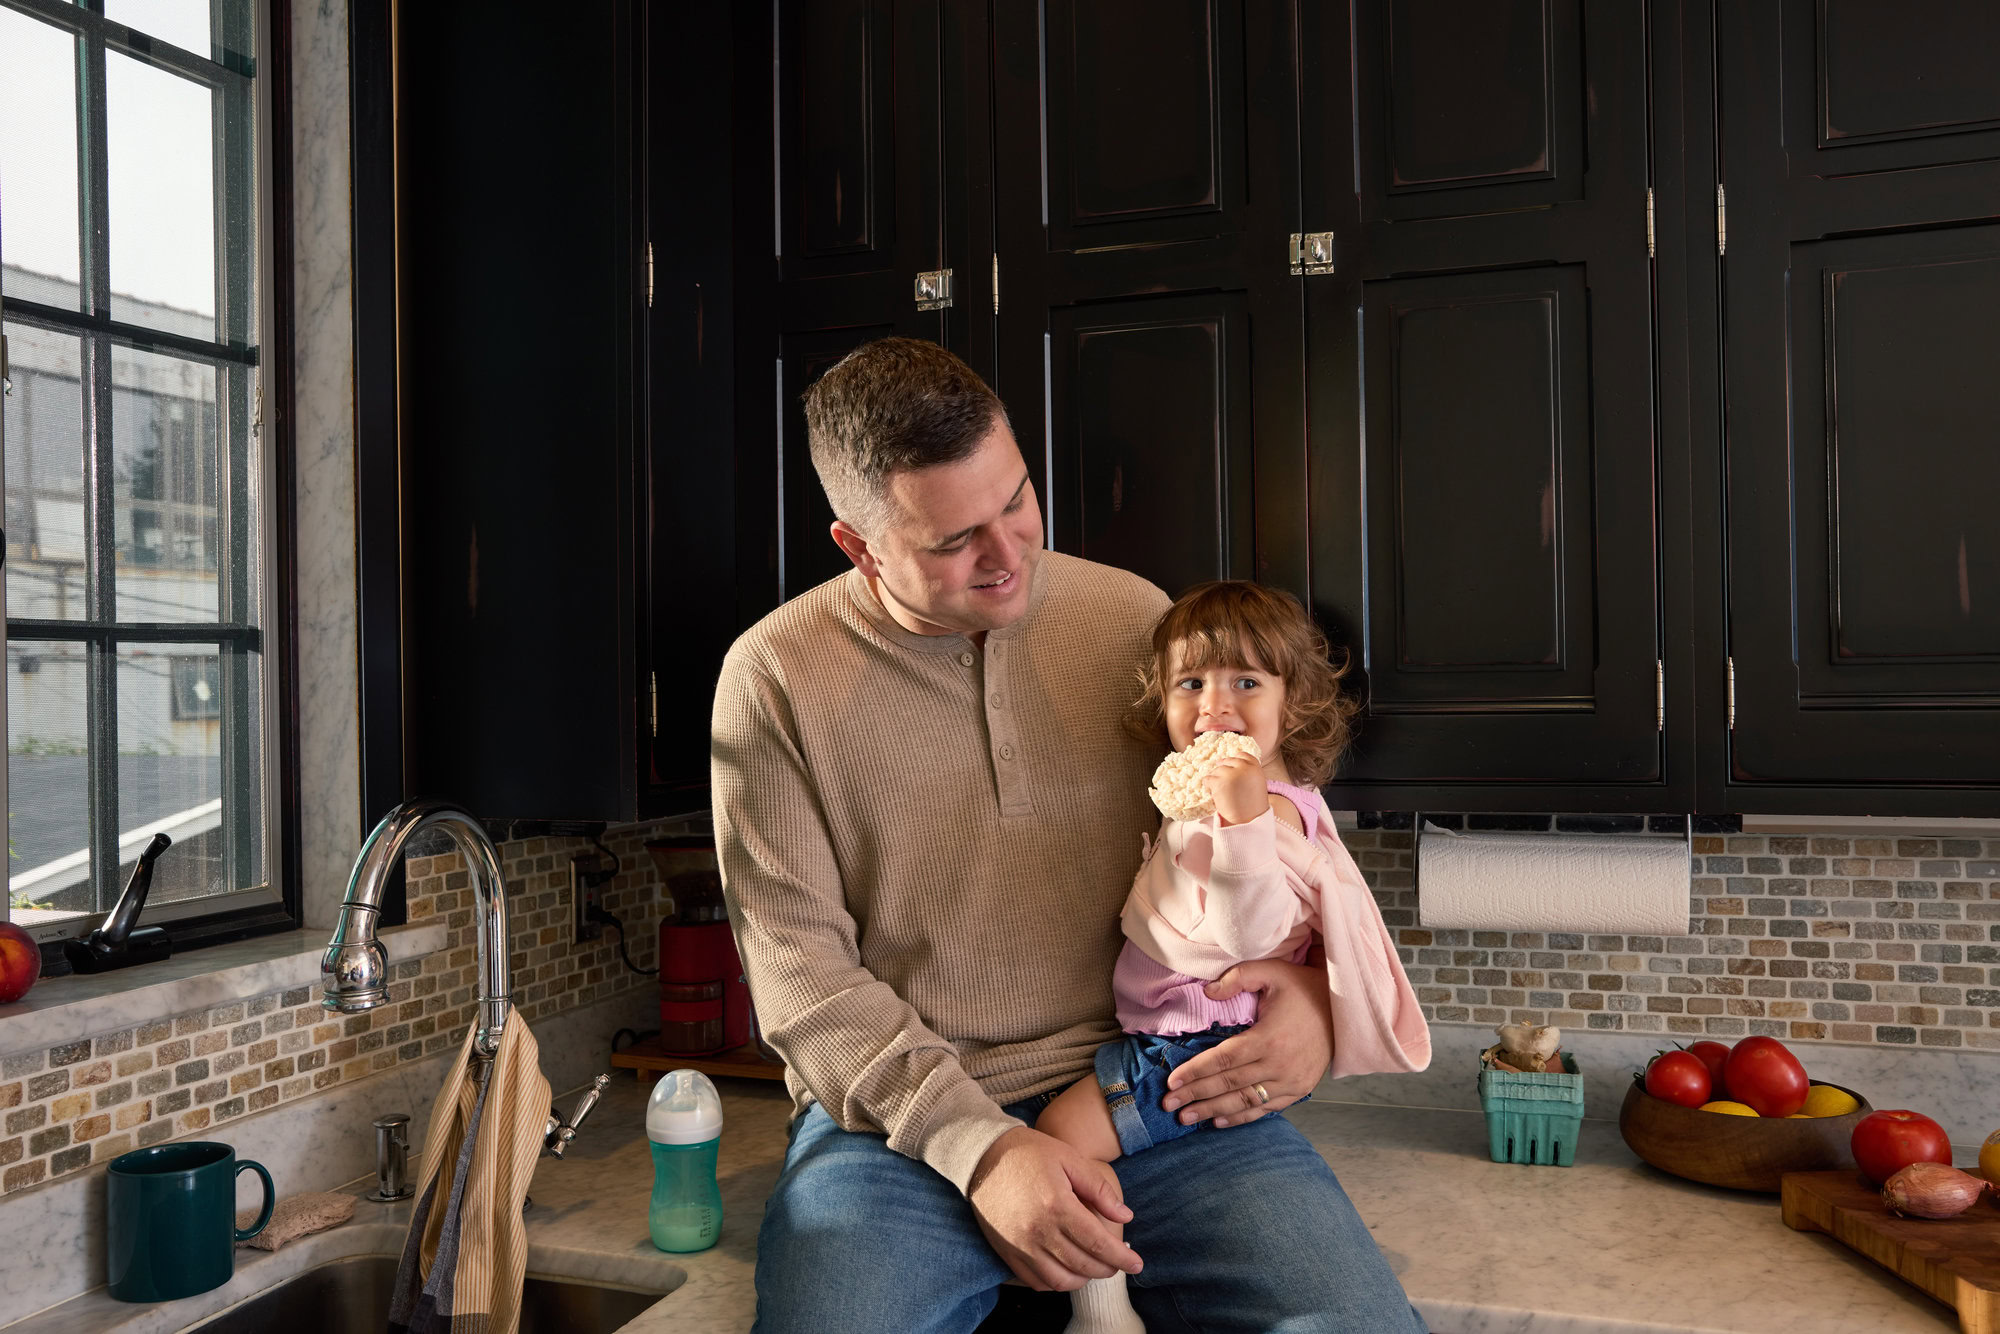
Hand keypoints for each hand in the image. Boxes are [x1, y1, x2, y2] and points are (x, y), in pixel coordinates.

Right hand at [967, 1127, 1142, 1290]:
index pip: (1097, 1243)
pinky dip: (1056, 1282)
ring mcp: (1020, 1245)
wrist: (981, 1154)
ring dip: (1083, 1279)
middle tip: (1118, 1263)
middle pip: (1082, 1265)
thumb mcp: (1069, 1159)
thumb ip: (1099, 1189)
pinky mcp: (1006, 1251)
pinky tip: (1067, 1270)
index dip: (1121, 1258)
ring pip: (1060, 1280)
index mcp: (1057, 1205)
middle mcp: (1038, 1230)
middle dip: (1107, 1269)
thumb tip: (1126, 1216)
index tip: (1137, 1264)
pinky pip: (1035, 1281)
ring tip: (1094, 1267)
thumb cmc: (1029, 1152)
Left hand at [1161, 957, 1332, 1126]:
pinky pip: (1265, 1108)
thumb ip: (1237, 978)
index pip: (1223, 1059)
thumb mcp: (1272, 971)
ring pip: (1244, 1101)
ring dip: (1213, 1111)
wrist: (1345, 1010)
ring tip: (1186, 1118)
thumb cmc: (1304, 988)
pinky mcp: (1299, 1090)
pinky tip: (1218, 1120)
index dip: (1195, 1072)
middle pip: (1229, 1084)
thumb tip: (1207, 992)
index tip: (1172, 1082)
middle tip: (1168, 1105)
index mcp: (1268, 1038)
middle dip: (1196, 1095)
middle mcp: (1279, 1065)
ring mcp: (1290, 1081)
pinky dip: (1241, 1117)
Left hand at [1206, 754, 1268, 825]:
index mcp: (1255, 768)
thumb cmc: (1253, 806)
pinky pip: (1208, 779)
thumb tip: (1232, 766)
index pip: (1243, 755)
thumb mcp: (1257, 785)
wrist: (1248, 821)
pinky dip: (1208, 785)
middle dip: (1223, 769)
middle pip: (1228, 762)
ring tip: (1221, 792)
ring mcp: (1230, 774)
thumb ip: (1248, 774)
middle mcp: (1244, 768)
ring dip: (1216, 779)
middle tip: (1221, 778)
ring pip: (1217, 770)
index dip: (1235, 759)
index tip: (1230, 764)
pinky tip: (1213, 793)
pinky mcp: (1218, 783)